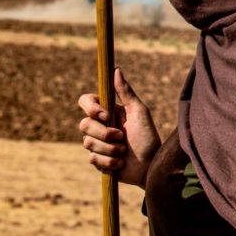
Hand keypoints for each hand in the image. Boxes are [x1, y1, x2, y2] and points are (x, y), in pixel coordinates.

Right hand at [78, 67, 161, 187]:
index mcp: (109, 111)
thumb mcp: (139, 112)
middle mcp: (100, 126)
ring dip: (110, 148)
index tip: (106, 115)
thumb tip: (116, 69)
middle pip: (84, 124)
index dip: (91, 108)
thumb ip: (126, 92)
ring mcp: (98, 143)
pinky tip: (121, 163)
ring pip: (88, 142)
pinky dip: (109, 161)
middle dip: (104, 133)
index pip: (85, 102)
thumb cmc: (148, 137)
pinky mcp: (98, 160)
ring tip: (124, 151)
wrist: (151, 166)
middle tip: (121, 137)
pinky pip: (92, 158)